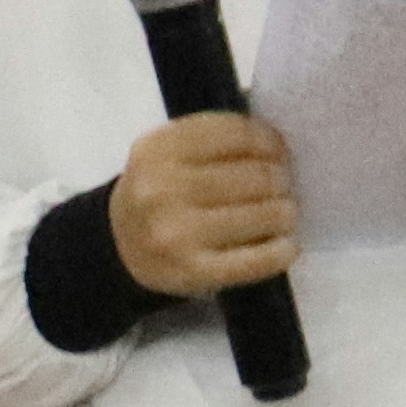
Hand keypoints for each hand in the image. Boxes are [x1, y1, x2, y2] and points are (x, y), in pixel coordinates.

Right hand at [110, 114, 295, 297]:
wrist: (119, 246)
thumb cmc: (158, 191)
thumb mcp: (169, 152)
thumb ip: (217, 139)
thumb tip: (278, 146)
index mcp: (159, 149)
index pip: (237, 135)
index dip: (270, 142)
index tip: (280, 152)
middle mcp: (163, 189)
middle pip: (256, 176)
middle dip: (280, 180)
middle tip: (284, 187)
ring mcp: (177, 233)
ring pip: (264, 214)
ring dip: (286, 212)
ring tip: (285, 213)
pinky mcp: (194, 271)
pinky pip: (258, 259)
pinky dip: (282, 250)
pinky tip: (286, 244)